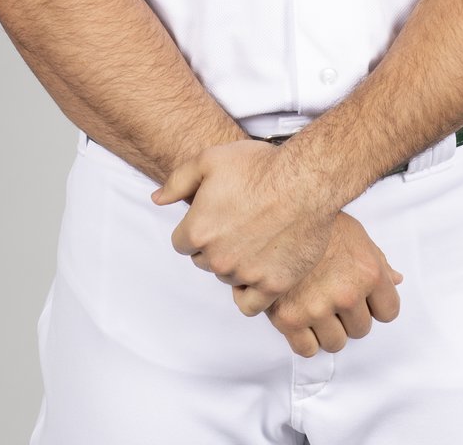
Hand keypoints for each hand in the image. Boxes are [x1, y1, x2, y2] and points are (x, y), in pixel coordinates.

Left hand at [151, 140, 336, 312]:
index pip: (182, 243)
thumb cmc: (259, 166)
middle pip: (203, 261)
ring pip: (227, 278)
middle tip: (238, 223)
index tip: (216, 215)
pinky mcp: (273, 285)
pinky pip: (249, 304)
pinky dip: (250, 293)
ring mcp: (245, 274)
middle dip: (215, 245)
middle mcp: (218, 258)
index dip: (197, 226)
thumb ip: (178, 181)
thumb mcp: (210, 159)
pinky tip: (257, 273)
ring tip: (255, 238)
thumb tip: (157, 199)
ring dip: (234, 264)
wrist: (306, 180)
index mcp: (198, 231)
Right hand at [263, 212, 402, 356]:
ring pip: (335, 343)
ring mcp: (317, 307)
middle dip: (349, 316)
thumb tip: (396, 280)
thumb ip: (378, 261)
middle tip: (333, 294)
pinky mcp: (289, 318)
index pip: (389, 312)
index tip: (364, 298)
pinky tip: (302, 316)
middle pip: (361, 330)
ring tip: (316, 303)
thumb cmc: (319, 222)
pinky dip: (305, 338)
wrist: (279, 213)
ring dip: (328, 329)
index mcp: (369, 272)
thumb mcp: (356, 234)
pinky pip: (307, 349)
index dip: (376, 305)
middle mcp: (346, 293)